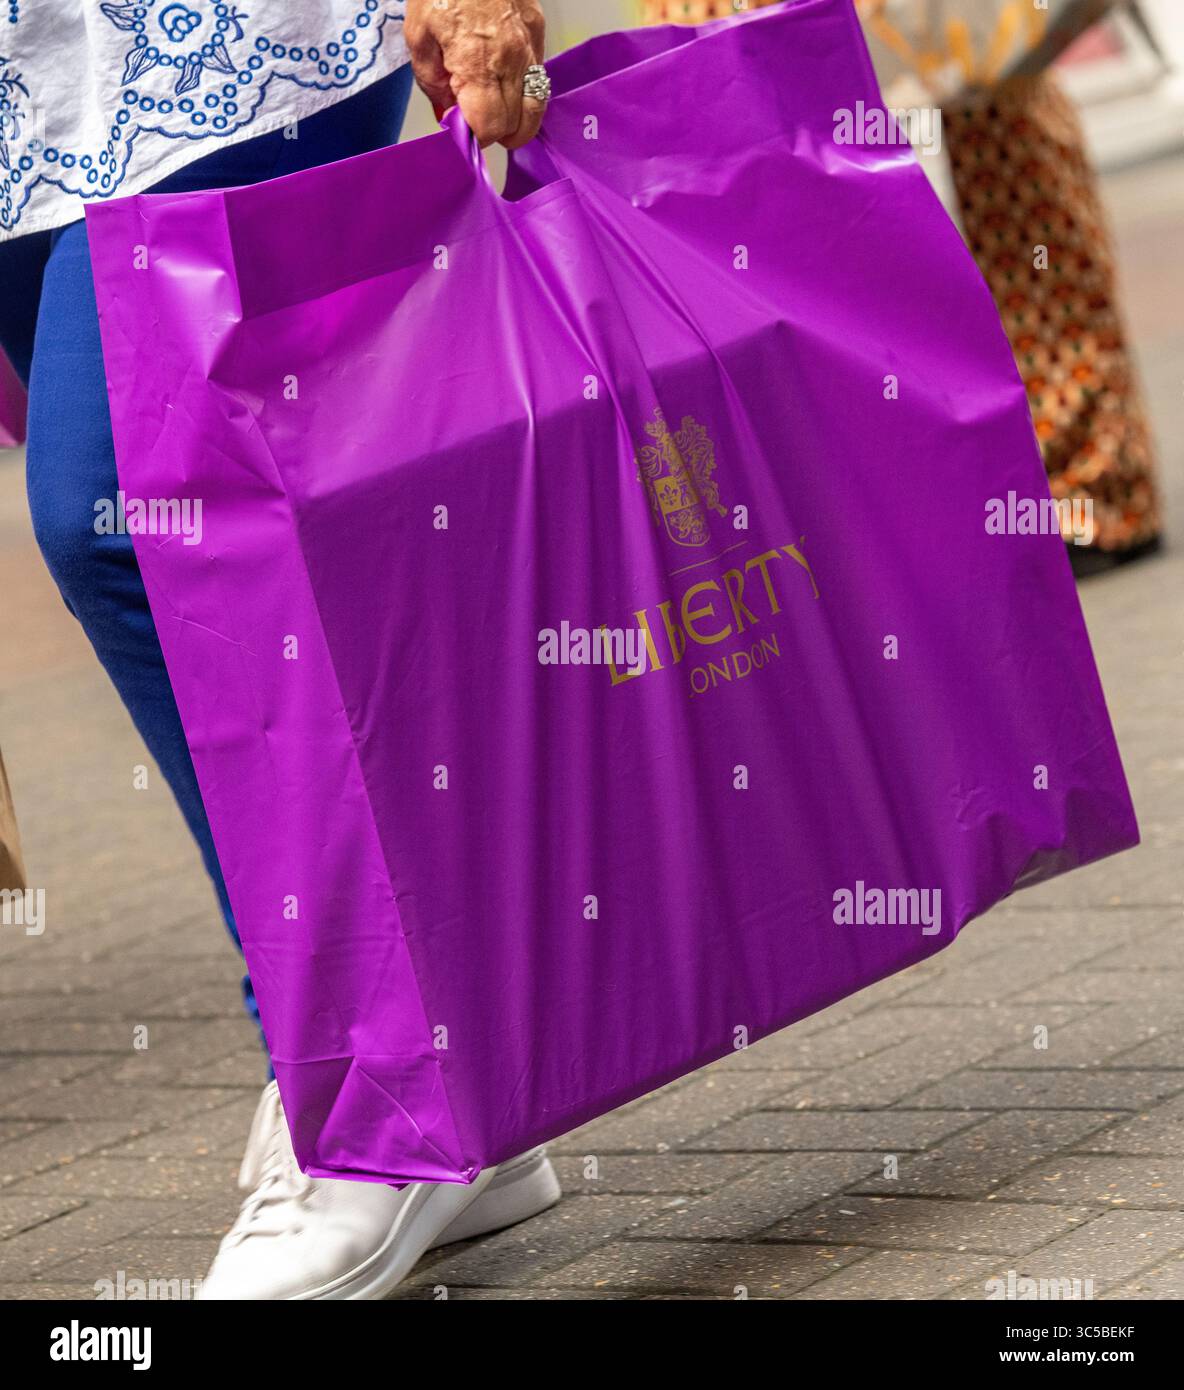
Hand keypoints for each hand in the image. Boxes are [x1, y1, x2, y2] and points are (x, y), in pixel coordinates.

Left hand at [405, 0, 546, 149]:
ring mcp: (530, 48)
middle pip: (516, 128)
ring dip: (515, 122)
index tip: (461, 132)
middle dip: (494, 133)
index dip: (474, 138)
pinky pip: (539, 81)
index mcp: (479, 65)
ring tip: (494, 112)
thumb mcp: (418, 38)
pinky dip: (524, 95)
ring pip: (535, 112)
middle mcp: (512, 62)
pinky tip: (504, 85)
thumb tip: (448, 118)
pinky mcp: (539, 33)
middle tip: (474, 120)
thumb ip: (433, 85)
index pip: (489, 128)